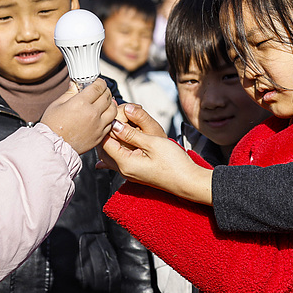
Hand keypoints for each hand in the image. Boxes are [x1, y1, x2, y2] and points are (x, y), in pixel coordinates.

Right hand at [40, 78, 117, 153]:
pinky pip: (111, 123)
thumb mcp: (57, 104)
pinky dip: (109, 117)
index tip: (98, 82)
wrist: (53, 146)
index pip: (98, 87)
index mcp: (81, 103)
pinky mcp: (100, 136)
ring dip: (110, 103)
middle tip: (101, 90)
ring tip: (105, 102)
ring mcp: (98, 126)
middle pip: (107, 96)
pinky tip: (103, 116)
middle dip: (105, 91)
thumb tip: (75, 85)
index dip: (100, 82)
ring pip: (113, 110)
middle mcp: (92, 114)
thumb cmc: (51, 126)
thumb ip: (69, 93)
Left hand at [98, 103, 213, 204]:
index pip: (104, 142)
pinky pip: (118, 160)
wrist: (188, 181)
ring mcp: (129, 173)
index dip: (106, 125)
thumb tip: (114, 124)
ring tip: (115, 123)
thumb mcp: (152, 144)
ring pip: (110, 155)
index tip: (111, 112)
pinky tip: (111, 147)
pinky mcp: (136, 172)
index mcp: (125, 163)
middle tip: (112, 114)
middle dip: (106, 131)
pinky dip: (115, 148)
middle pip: (104, 149)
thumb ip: (130, 134)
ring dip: (111, 139)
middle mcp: (124, 170)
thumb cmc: (174, 163)